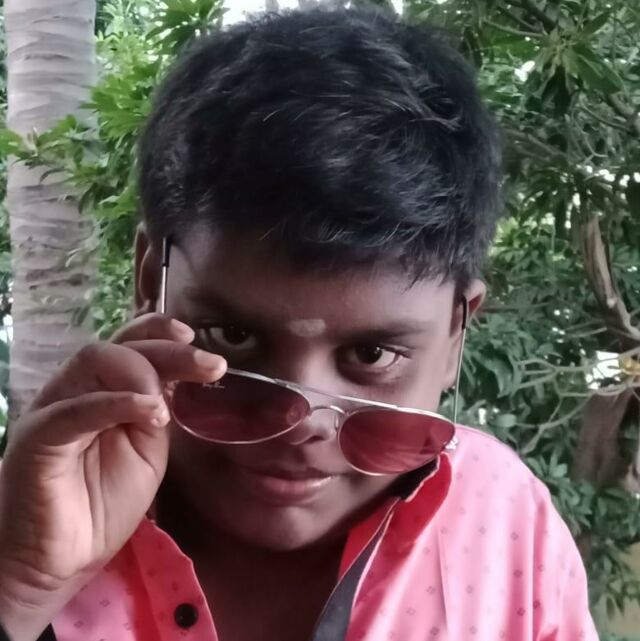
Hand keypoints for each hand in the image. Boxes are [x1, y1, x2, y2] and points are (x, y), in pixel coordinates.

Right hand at [0, 314, 225, 639]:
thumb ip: (157, 411)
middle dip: (169, 349)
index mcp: (104, 389)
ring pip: (94, 361)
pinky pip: (77, 408)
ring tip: (168, 404)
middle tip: (211, 365)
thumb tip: (178, 376)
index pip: (130, 344)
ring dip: (143, 371)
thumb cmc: (104, 504)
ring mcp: (55, 408)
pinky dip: (116, 402)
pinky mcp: (38, 436)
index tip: (196, 340)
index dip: (161, 333)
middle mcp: (77, 389)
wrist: (63, 560)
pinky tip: (151, 411)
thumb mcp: (148, 450)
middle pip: (119, 346)